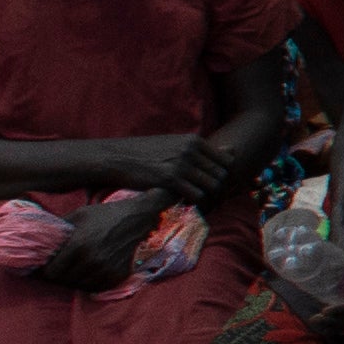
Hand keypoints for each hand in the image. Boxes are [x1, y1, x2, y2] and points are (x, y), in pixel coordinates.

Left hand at [42, 191, 157, 292]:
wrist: (137, 218)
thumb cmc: (104, 215)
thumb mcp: (78, 215)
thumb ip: (58, 230)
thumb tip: (39, 241)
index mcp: (78, 245)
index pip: (51, 272)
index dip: (44, 272)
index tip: (42, 268)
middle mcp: (92, 261)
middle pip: (64, 281)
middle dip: (57, 276)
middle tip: (57, 269)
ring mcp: (106, 270)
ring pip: (79, 286)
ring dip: (72, 280)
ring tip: (72, 271)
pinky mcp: (117, 276)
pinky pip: (95, 288)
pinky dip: (88, 283)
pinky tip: (87, 273)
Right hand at [96, 126, 222, 203]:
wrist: (116, 158)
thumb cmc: (145, 154)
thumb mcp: (173, 145)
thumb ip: (196, 150)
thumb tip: (227, 152)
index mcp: (194, 140)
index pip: (227, 160)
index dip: (222, 175)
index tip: (210, 184)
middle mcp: (191, 150)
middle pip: (222, 175)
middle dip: (216, 188)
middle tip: (204, 197)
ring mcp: (181, 164)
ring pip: (213, 186)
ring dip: (206, 197)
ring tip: (194, 201)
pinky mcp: (170, 179)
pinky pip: (197, 195)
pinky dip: (194, 202)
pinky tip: (183, 203)